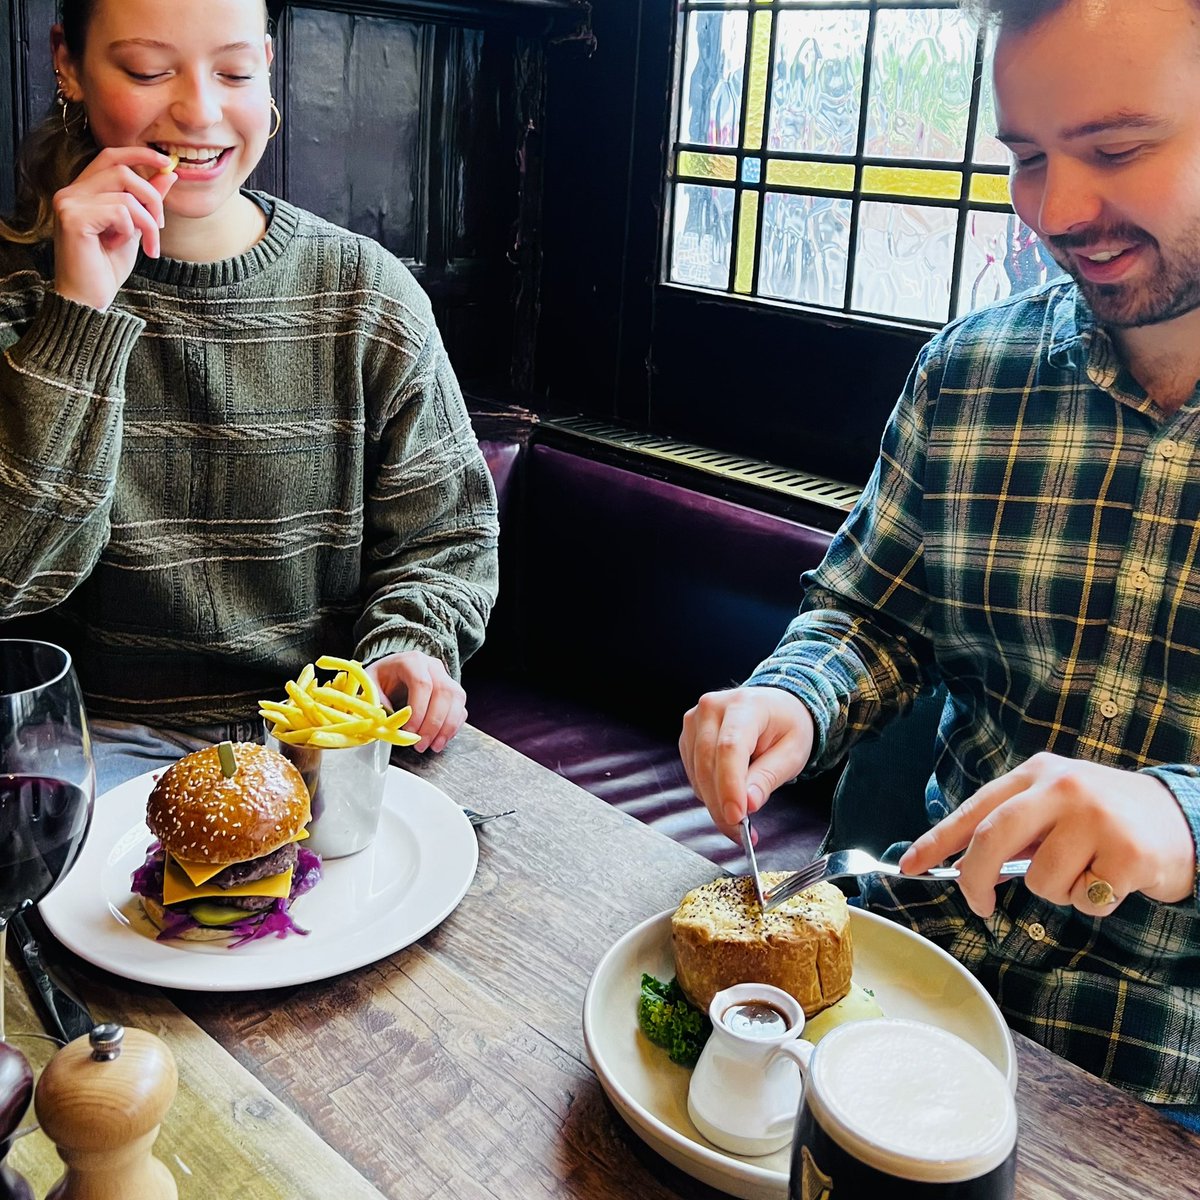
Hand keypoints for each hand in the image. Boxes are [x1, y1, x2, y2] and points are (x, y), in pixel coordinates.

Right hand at [53, 146, 177, 310]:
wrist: (89, 298)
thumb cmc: (106, 266)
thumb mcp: (135, 229)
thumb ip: (147, 201)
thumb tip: (168, 173)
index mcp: (83, 191)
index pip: (111, 156)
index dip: (140, 154)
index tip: (166, 162)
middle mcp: (71, 191)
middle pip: (123, 170)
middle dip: (152, 197)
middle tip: (159, 227)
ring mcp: (68, 202)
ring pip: (126, 194)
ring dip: (146, 222)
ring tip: (146, 245)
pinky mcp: (72, 218)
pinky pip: (119, 212)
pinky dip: (129, 231)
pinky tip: (118, 247)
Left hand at [365, 651, 465, 752]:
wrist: (395, 671)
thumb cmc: (383, 678)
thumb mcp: (371, 684)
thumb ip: (376, 701)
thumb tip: (384, 722)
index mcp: (412, 661)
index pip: (422, 683)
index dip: (418, 710)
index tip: (410, 730)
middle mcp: (434, 667)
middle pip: (443, 693)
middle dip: (433, 724)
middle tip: (421, 744)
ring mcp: (447, 678)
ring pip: (456, 701)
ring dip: (446, 728)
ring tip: (433, 746)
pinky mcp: (454, 692)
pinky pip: (460, 709)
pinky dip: (453, 728)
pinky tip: (440, 740)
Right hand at [679, 686, 813, 842]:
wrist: (774, 708)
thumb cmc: (786, 726)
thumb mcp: (792, 753)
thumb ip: (768, 778)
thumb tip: (748, 804)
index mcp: (745, 705)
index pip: (730, 749)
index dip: (730, 787)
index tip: (737, 818)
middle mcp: (712, 708)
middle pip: (708, 765)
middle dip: (722, 805)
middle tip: (742, 832)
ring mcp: (695, 721)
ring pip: (697, 775)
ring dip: (716, 803)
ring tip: (741, 818)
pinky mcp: (688, 737)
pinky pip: (693, 775)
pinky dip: (709, 794)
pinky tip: (728, 798)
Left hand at [900, 752, 1196, 917]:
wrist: (1181, 819)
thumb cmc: (1103, 819)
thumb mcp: (1055, 807)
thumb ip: (1013, 829)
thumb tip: (964, 865)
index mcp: (1035, 774)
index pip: (973, 809)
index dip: (936, 841)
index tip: (908, 866)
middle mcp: (1061, 788)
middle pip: (992, 838)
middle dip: (975, 879)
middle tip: (979, 904)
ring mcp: (1095, 818)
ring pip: (1040, 881)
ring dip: (1055, 892)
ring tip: (1083, 871)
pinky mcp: (1126, 853)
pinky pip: (1083, 900)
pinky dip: (1090, 903)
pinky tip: (1111, 879)